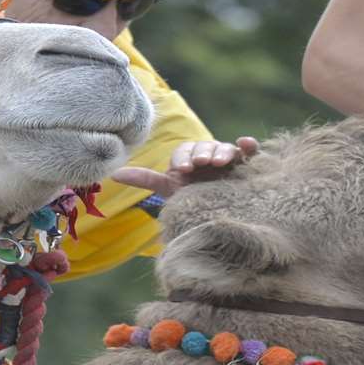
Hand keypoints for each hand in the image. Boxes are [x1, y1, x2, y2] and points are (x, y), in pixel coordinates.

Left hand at [111, 137, 260, 196]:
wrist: (218, 220)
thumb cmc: (193, 202)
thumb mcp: (169, 190)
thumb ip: (146, 179)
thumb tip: (114, 175)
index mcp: (190, 161)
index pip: (185, 152)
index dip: (183, 158)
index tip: (183, 170)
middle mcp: (209, 158)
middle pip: (204, 147)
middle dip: (201, 153)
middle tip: (201, 164)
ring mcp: (229, 161)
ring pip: (225, 148)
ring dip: (221, 151)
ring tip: (219, 162)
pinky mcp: (247, 166)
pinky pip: (249, 151)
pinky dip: (248, 146)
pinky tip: (246, 144)